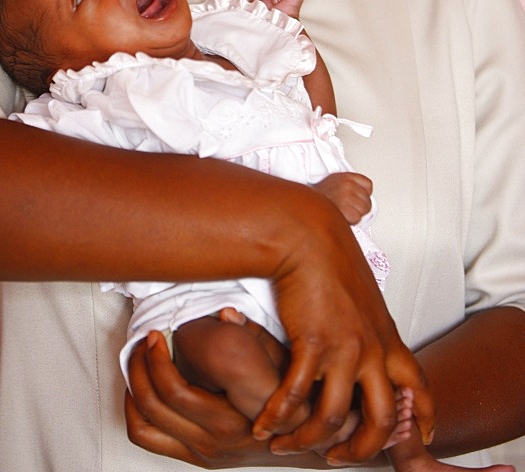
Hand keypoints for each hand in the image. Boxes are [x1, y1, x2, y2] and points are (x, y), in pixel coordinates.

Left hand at [126, 331, 314, 467]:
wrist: (299, 439)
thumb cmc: (291, 398)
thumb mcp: (282, 363)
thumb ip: (256, 337)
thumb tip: (226, 313)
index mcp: (231, 419)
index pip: (175, 392)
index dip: (157, 360)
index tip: (156, 335)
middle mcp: (213, 441)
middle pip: (153, 406)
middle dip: (138, 368)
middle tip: (142, 342)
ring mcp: (202, 453)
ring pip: (144, 427)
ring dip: (132, 391)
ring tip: (136, 363)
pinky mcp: (195, 458)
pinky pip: (149, 439)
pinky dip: (136, 413)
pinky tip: (141, 388)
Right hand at [255, 201, 434, 464]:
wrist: (307, 233)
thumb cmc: (329, 257)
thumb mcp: (362, 295)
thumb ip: (367, 324)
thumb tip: (360, 338)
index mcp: (388, 338)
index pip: (420, 390)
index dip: (420, 421)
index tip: (414, 439)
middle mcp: (373, 349)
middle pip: (382, 421)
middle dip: (359, 450)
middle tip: (335, 457)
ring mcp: (345, 348)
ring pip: (334, 417)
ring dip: (307, 438)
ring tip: (286, 444)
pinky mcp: (313, 342)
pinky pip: (295, 395)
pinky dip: (276, 415)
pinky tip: (263, 424)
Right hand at [313, 173, 373, 224]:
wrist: (306, 206)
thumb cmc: (319, 197)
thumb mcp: (334, 181)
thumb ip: (349, 185)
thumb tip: (362, 194)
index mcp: (346, 177)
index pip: (368, 185)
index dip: (362, 194)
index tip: (355, 197)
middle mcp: (348, 185)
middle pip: (367, 200)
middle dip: (358, 206)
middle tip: (346, 206)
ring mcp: (347, 197)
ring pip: (364, 210)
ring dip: (355, 214)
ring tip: (342, 211)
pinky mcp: (346, 209)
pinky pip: (357, 218)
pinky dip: (350, 221)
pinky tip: (341, 216)